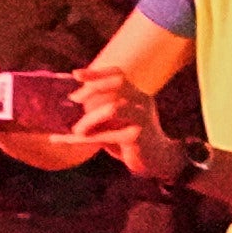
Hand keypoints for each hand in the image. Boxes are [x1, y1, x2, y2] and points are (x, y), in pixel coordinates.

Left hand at [72, 68, 189, 184]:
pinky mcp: (138, 135)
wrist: (157, 160)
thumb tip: (74, 97)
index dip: (97, 72)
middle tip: (74, 99)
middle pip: (117, 84)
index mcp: (136, 94)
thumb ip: (100, 108)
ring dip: (89, 119)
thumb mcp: (114, 120)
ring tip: (78, 130)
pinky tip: (80, 140)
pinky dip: (92, 136)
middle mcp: (142, 101)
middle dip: (92, 89)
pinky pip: (110, 133)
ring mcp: (142, 117)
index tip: (76, 74)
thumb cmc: (129, 139)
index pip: (118, 75)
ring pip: (112, 108)